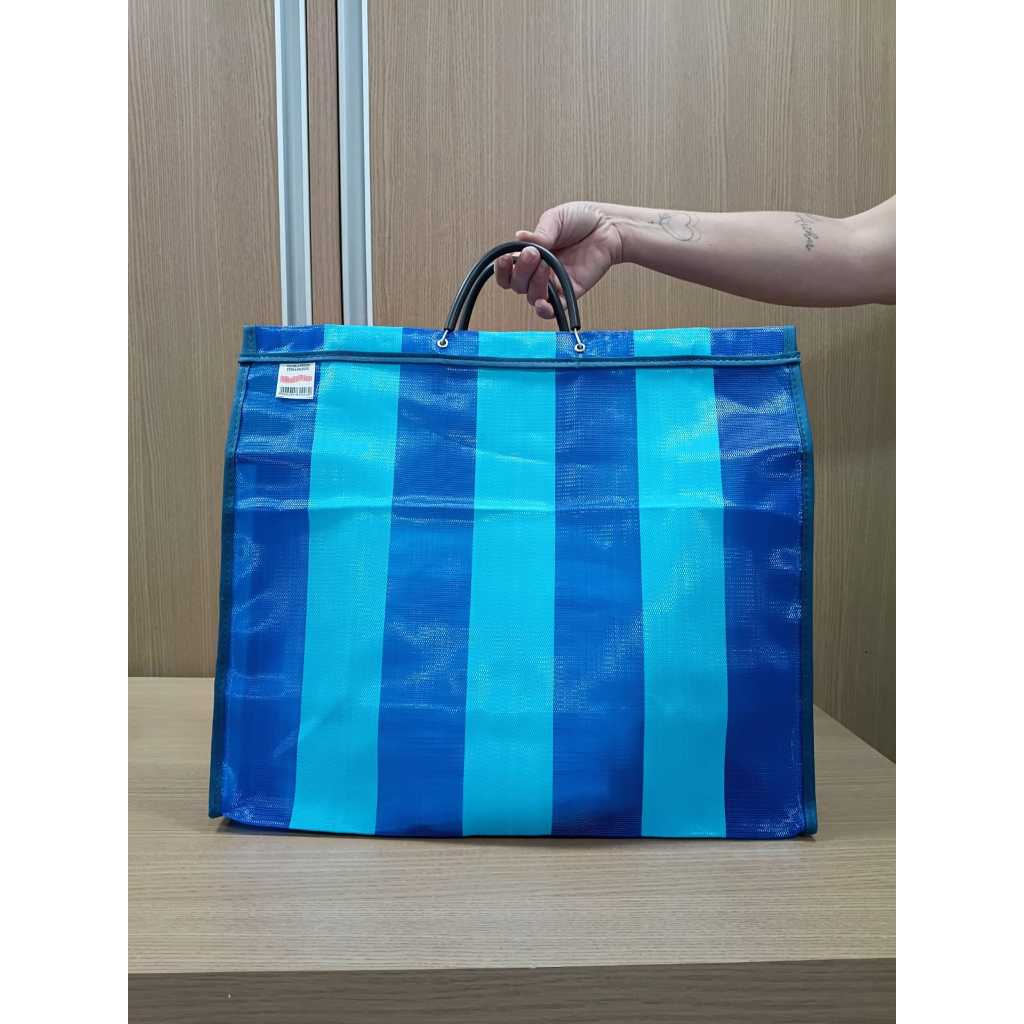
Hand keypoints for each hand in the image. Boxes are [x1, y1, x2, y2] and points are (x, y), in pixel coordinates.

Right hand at [494, 202, 624, 319]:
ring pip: (532, 297)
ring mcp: (554, 284)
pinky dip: (545, 309)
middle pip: (518, 285)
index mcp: (530, 255)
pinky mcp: (570, 292)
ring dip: (534, 284)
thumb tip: (519, 239)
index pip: (508, 271)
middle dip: (521, 271)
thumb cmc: (582, 220)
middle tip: (533, 254)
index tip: (505, 258)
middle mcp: (539, 272)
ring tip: (546, 265)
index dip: (502, 269)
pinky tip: (543, 302)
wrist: (608, 227)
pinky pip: (554, 309)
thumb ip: (539, 233)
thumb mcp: (555, 220)